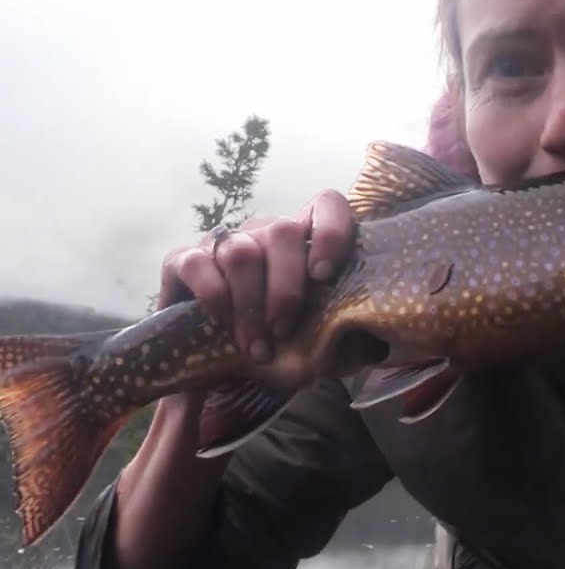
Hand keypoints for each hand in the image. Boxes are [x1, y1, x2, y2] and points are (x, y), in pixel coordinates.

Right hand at [157, 190, 356, 367]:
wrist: (219, 364)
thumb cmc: (281, 346)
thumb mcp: (322, 348)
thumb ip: (349, 343)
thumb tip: (377, 346)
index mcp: (306, 242)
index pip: (327, 205)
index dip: (331, 231)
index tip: (325, 275)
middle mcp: (266, 234)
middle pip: (282, 231)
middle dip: (286, 288)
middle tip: (284, 330)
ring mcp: (224, 243)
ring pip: (241, 250)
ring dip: (250, 304)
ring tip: (257, 346)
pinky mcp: (184, 260)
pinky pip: (196, 263)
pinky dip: (213, 296)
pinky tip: (222, 326)